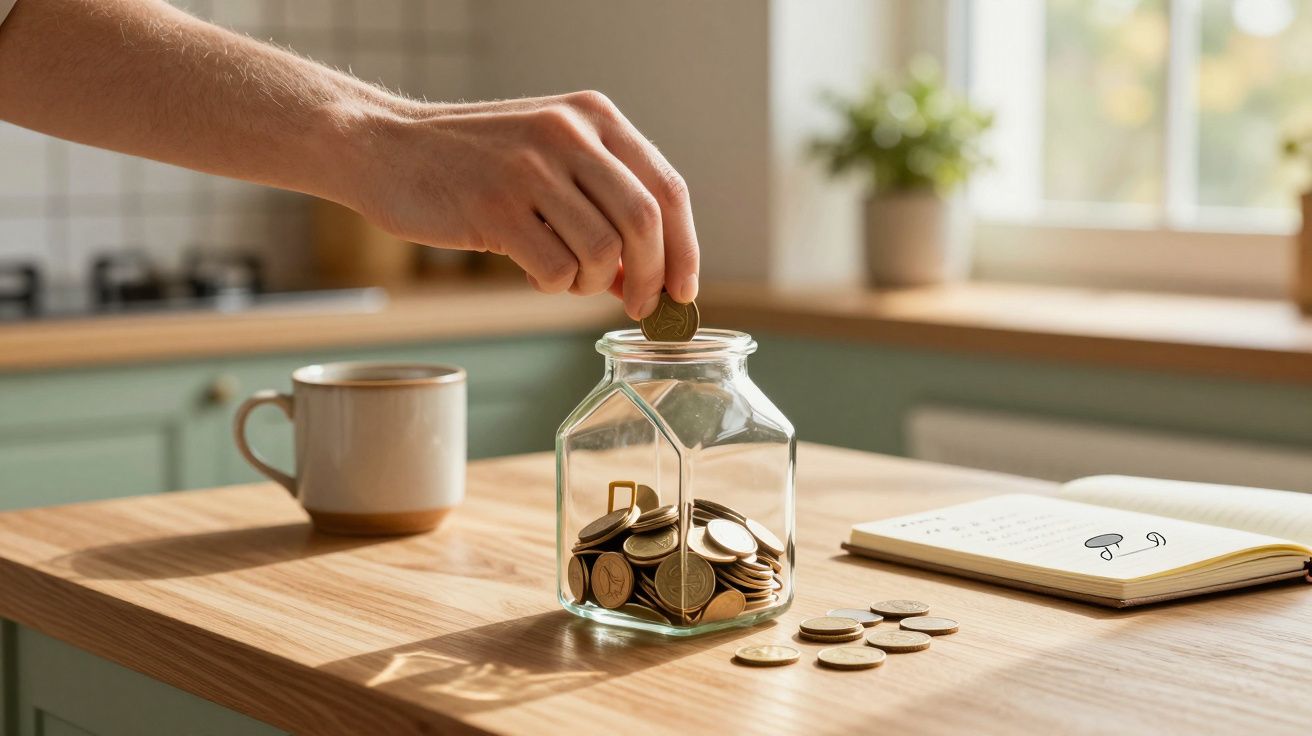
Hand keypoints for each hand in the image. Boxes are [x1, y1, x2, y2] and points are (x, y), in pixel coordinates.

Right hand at [345, 91, 699, 318]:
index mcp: (594, 116)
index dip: (685, 248)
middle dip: (652, 278)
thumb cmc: (476, 164)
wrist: (387, 148)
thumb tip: (654, 281)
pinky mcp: (494, 207)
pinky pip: (556, 269)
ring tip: (565, 276)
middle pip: (645, 222)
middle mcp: (569, 133)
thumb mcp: (550, 161)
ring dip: (592, 284)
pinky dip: (554, 286)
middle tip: (640, 307)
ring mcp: (531, 169)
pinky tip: (533, 270)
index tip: (684, 291)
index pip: (667, 188)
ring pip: (603, 251)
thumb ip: (604, 207)